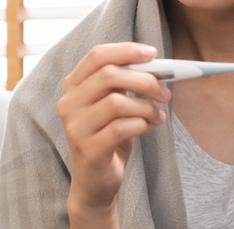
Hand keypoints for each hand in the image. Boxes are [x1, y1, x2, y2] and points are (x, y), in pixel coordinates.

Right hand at [57, 42, 170, 225]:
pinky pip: (121, 127)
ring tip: (157, 116)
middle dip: (145, 80)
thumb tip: (156, 66)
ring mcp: (75, 127)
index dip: (126, 50)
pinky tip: (147, 128)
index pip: (97, 55)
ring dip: (146, 107)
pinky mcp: (88, 149)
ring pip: (117, 101)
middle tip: (165, 92)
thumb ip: (125, 83)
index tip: (153, 54)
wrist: (95, 182)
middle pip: (109, 75)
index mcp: (74, 85)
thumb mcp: (113, 104)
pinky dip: (141, 125)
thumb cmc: (108, 136)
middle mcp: (69, 103)